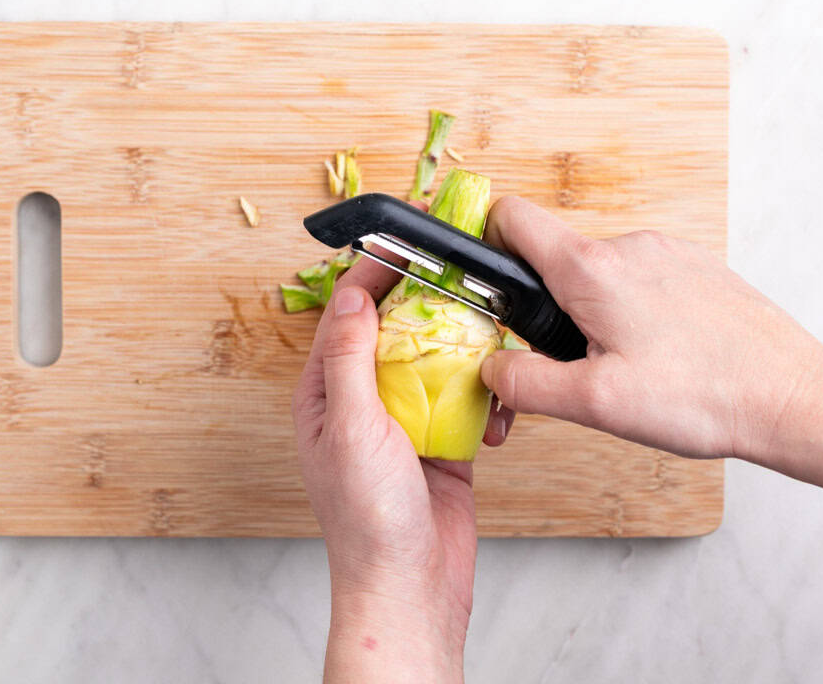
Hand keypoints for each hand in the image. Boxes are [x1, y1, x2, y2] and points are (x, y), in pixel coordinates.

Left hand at [291, 256, 509, 681]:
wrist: (411, 586)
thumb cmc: (368, 519)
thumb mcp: (351, 428)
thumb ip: (349, 359)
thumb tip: (353, 296)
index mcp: (325, 393)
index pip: (348, 313)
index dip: (375, 270)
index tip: (407, 237)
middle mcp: (362, 400)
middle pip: (395, 327)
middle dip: (425, 296)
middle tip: (458, 266)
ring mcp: (404, 418)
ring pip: (435, 356)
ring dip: (461, 341)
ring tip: (485, 322)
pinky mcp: (442, 438)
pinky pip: (465, 394)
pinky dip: (485, 388)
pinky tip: (497, 399)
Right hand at [479, 196, 822, 460]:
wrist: (794, 398)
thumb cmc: (703, 397)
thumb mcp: (595, 404)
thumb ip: (525, 384)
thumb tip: (489, 370)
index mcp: (591, 269)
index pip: (512, 218)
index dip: (485, 245)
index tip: (486, 286)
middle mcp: (629, 246)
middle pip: (554, 259)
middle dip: (547, 311)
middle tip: (571, 367)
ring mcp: (669, 253)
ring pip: (600, 276)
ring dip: (593, 317)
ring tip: (626, 372)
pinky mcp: (699, 270)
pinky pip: (642, 282)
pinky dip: (635, 315)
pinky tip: (661, 361)